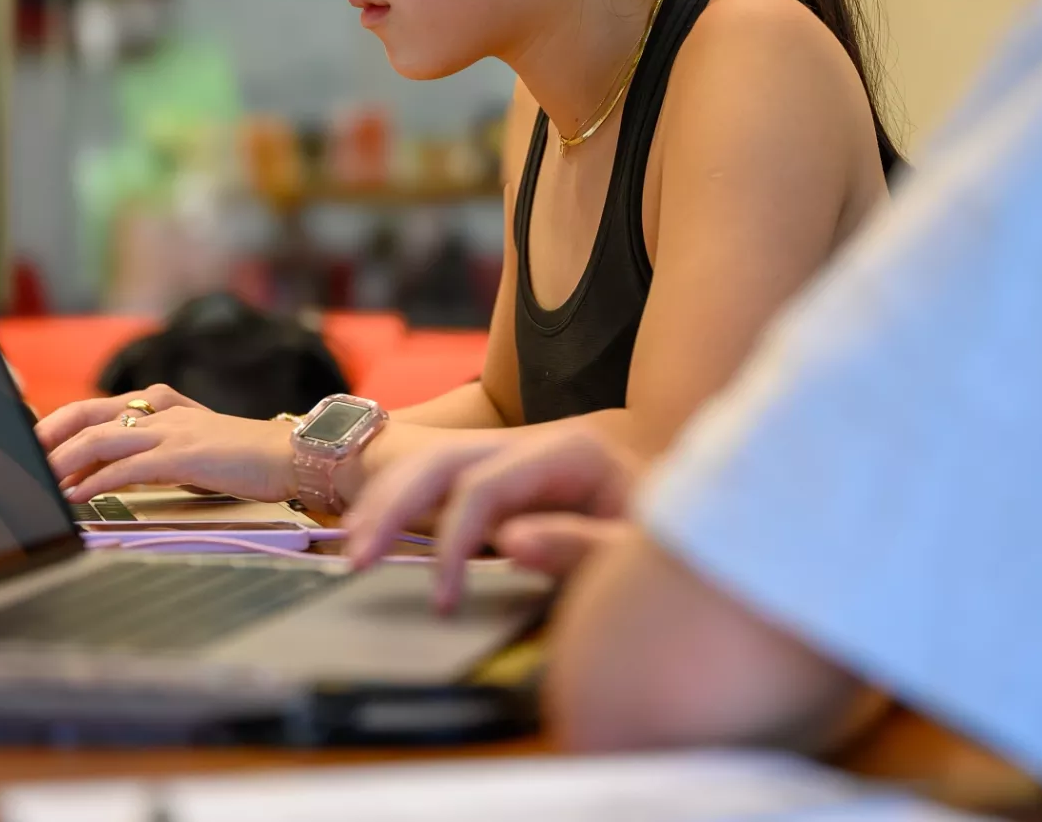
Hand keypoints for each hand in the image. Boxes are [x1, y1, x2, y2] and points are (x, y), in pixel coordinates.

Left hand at [39, 387, 296, 503]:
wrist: (293, 455)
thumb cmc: (247, 457)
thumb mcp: (192, 446)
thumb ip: (153, 451)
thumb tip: (107, 472)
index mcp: (162, 405)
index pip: (95, 409)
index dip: (56, 424)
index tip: (30, 446)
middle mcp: (162, 411)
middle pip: (86, 415)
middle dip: (46, 437)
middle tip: (19, 460)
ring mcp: (172, 431)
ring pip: (99, 439)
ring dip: (61, 461)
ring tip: (38, 481)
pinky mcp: (184, 455)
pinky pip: (128, 467)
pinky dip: (95, 482)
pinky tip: (77, 496)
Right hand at [344, 430, 644, 611]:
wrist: (691, 512)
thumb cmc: (669, 531)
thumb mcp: (639, 546)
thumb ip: (581, 544)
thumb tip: (510, 542)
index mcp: (570, 451)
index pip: (485, 486)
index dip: (453, 541)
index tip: (441, 599)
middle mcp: (534, 443)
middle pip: (444, 460)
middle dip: (393, 507)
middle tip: (356, 560)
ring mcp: (515, 455)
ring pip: (432, 462)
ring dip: (385, 503)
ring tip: (350, 552)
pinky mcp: (505, 477)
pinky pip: (442, 481)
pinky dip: (401, 505)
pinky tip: (375, 535)